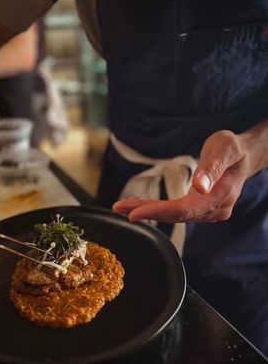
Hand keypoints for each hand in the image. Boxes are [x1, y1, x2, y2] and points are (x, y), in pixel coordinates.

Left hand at [113, 129, 260, 223]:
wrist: (244, 156)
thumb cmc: (234, 148)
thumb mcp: (225, 148)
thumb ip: (213, 166)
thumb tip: (199, 187)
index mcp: (221, 196)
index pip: (185, 210)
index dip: (158, 212)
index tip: (134, 213)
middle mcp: (215, 210)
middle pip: (175, 215)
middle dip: (146, 211)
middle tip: (119, 207)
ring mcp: (209, 212)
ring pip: (174, 215)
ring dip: (148, 210)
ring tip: (123, 206)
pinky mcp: (201, 210)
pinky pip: (177, 212)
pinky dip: (157, 209)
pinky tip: (141, 206)